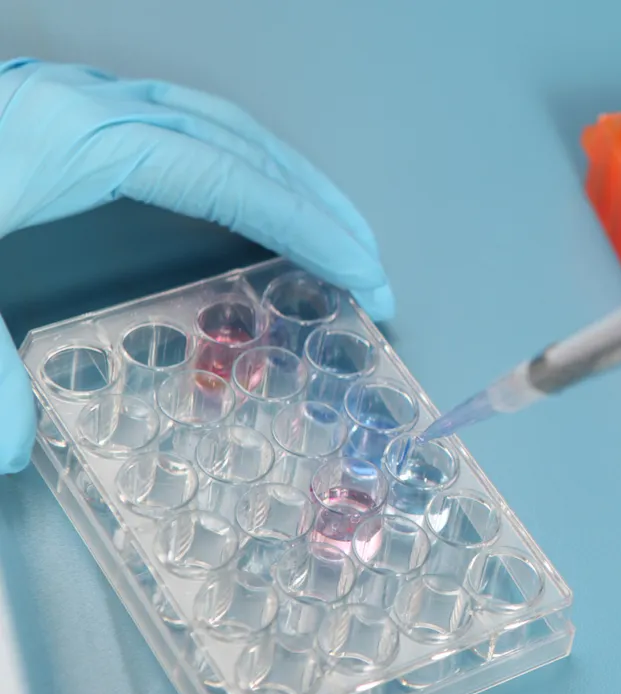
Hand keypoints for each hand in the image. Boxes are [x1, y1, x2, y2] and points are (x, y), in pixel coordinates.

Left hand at [0, 60, 392, 473]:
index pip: (221, 174)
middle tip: (370, 264)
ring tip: (328, 231)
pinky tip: (232, 205)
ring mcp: (63, 101)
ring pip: (206, 121)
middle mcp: (79, 103)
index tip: (359, 273)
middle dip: (315, 197)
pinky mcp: (45, 115)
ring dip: (280, 174)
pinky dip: (228, 165)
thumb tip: (11, 451)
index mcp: (69, 136)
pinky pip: (169, 125)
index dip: (302, 224)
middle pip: (234, 135)